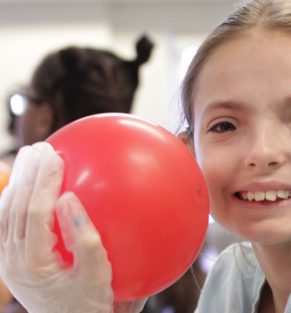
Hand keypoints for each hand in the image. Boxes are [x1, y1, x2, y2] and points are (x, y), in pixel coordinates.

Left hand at [0, 143, 112, 312]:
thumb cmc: (90, 305)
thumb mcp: (98, 277)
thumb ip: (86, 239)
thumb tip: (70, 199)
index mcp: (32, 264)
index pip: (33, 214)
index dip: (42, 183)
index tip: (55, 156)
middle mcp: (12, 261)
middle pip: (14, 208)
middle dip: (27, 175)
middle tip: (40, 147)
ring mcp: (8, 262)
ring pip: (5, 214)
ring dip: (18, 183)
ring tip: (31, 156)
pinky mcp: (11, 260)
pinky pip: (8, 224)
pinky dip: (17, 199)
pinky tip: (29, 184)